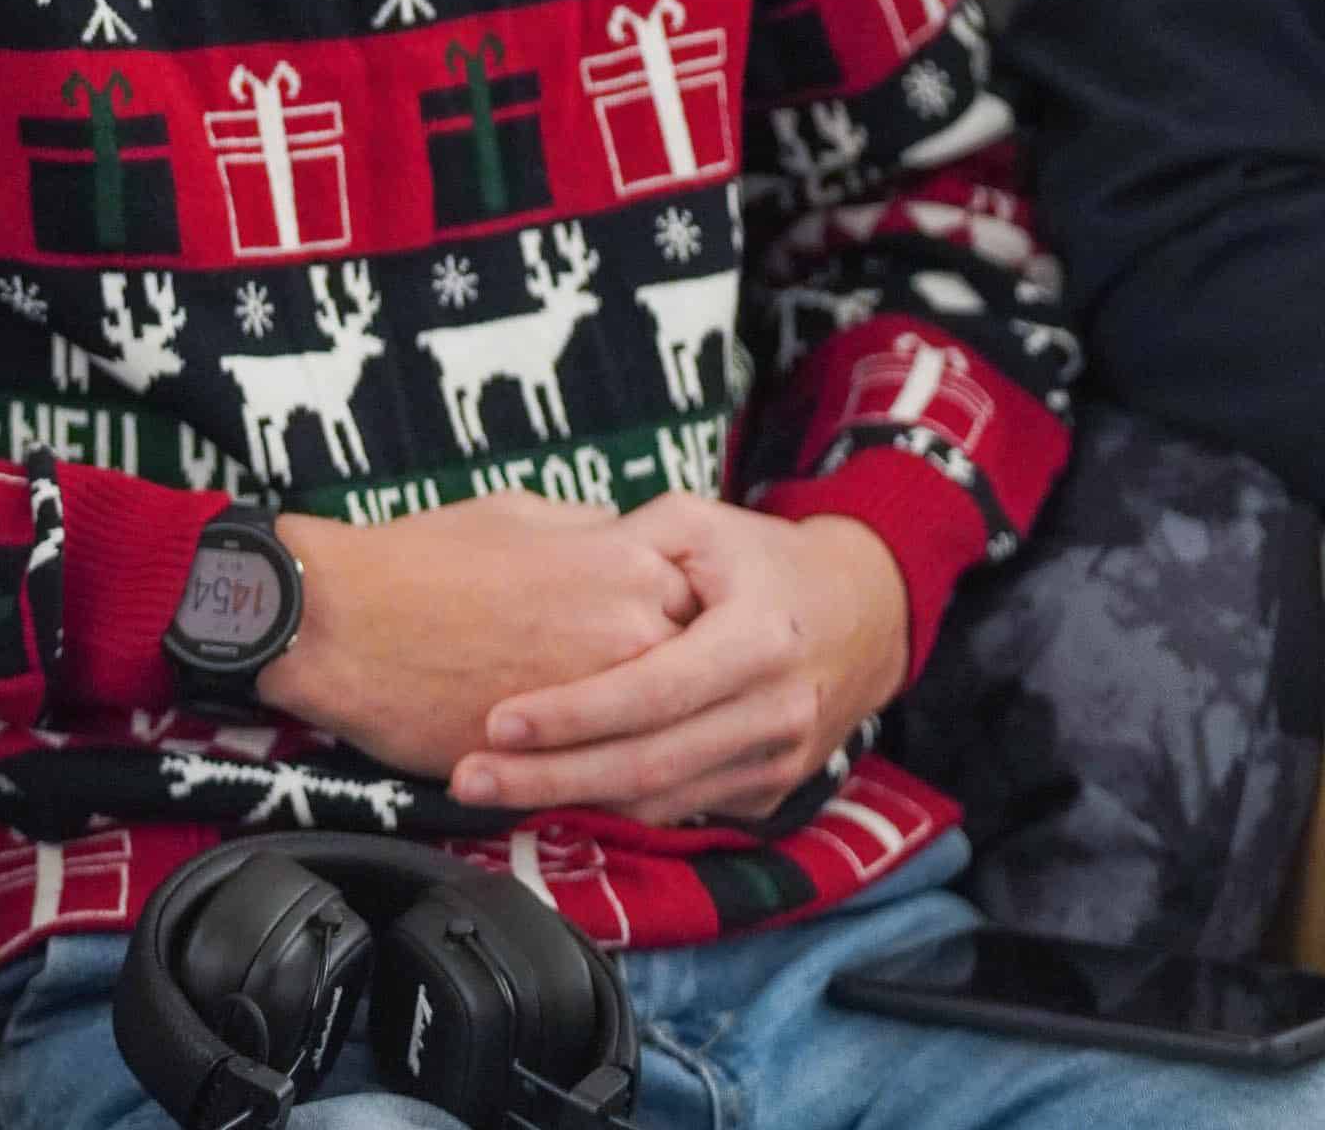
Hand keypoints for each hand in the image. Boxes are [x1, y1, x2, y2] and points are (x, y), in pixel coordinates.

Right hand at [255, 493, 694, 783]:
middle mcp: (631, 634)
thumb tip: (628, 548)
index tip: (692, 635)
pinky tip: (622, 782)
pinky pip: (621, 784)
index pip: (704, 607)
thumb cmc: (425, 558)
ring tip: (670, 752)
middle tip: (696, 702)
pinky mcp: (558, 763)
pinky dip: (628, 786)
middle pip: (701, 678)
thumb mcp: (525, 513)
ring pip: (670, 740)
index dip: (697, 624)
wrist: (345, 622)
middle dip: (697, 693)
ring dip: (673, 748)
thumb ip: (595, 536)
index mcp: (629, 564)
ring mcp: (600, 706)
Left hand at [447, 500, 910, 826]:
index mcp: (756, 640)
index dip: (573, 712)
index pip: (651, 691)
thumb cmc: (765, 562)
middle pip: (645, 765)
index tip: (499, 719)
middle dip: (548, 778)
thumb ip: (629, 540)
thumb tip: (552, 565)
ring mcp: (775, 764)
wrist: (863, 614)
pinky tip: (557, 790)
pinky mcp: (767, 793)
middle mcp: (772, 714)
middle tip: (469, 777)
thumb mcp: (703, 525)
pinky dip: (615, 805)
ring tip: (493, 787)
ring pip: (658, 800)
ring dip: (571, 801)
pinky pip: (680, 807)